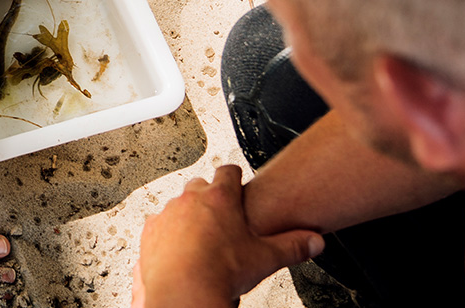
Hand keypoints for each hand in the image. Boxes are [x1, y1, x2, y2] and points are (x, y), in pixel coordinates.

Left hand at [133, 166, 324, 307]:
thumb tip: (313, 242)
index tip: (237, 179)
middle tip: (221, 215)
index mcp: (220, 198)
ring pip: (178, 204)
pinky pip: (160, 224)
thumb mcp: (265, 258)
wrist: (184, 292)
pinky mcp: (151, 231)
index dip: (234, 175)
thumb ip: (292, 246)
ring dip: (188, 215)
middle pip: (201, 185)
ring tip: (200, 237)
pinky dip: (168, 233)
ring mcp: (168, 214)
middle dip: (210, 196)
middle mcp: (190, 200)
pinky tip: (179, 249)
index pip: (228, 171)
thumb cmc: (220, 272)